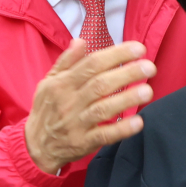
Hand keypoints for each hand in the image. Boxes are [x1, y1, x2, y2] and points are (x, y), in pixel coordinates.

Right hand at [24, 39, 155, 174]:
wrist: (35, 146)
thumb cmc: (47, 109)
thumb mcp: (49, 82)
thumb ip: (66, 61)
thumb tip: (81, 41)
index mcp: (62, 83)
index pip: (92, 64)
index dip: (116, 55)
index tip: (138, 49)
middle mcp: (69, 101)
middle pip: (100, 84)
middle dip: (126, 74)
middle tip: (149, 67)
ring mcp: (76, 123)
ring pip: (103, 109)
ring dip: (126, 99)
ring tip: (147, 91)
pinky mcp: (82, 143)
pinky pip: (103, 136)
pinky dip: (121, 129)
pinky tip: (138, 122)